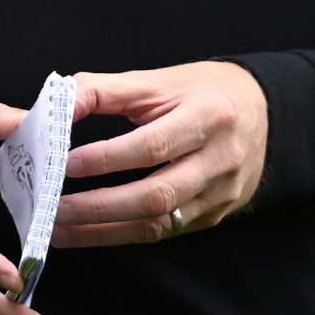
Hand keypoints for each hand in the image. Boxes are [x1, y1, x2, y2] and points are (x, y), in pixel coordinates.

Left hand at [51, 61, 267, 247]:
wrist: (260, 112)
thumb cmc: (200, 91)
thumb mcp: (158, 80)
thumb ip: (104, 90)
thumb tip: (57, 105)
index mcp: (207, 116)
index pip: (152, 145)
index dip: (107, 158)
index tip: (64, 164)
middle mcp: (219, 160)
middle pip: (158, 195)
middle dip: (100, 207)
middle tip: (54, 209)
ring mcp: (220, 194)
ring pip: (160, 223)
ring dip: (105, 231)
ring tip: (60, 228)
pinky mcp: (214, 216)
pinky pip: (166, 231)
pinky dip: (123, 234)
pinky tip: (90, 233)